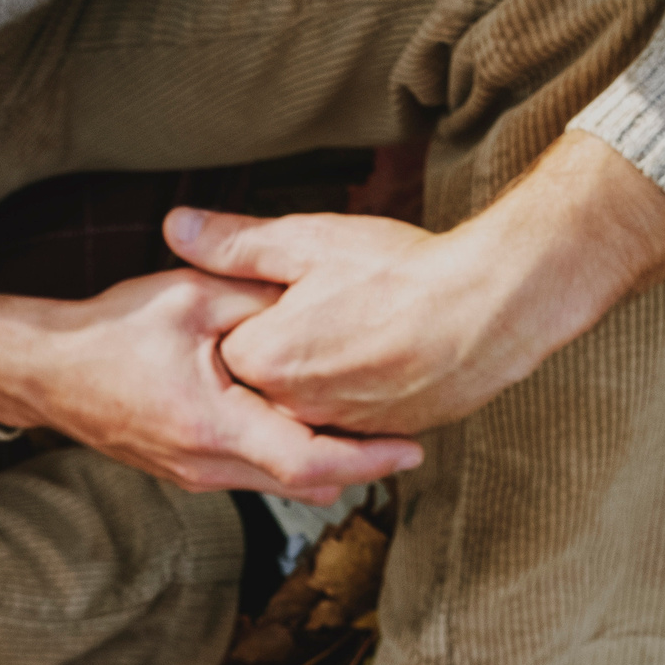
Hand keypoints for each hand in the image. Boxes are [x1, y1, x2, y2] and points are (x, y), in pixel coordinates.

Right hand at [0, 270, 422, 502]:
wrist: (44, 373)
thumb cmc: (110, 331)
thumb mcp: (189, 297)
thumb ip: (257, 299)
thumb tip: (321, 299)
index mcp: (211, 426)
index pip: (308, 463)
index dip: (367, 460)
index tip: (412, 450)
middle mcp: (204, 466)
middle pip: (305, 484)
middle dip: (359, 465)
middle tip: (408, 436)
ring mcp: (193, 476)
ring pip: (279, 484)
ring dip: (326, 463)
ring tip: (371, 431)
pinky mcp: (186, 471)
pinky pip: (252, 474)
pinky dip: (290, 457)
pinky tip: (312, 427)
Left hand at [165, 133, 664, 437]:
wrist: (490, 308)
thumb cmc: (402, 271)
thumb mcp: (310, 241)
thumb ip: (235, 242)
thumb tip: (174, 227)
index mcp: (263, 359)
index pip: (227, 344)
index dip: (255, 311)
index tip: (286, 290)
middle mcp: (292, 407)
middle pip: (264, 379)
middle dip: (284, 346)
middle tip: (332, 309)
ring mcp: (337, 428)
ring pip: (308, 402)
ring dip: (321, 374)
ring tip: (357, 331)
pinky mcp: (379, 437)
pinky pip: (350, 420)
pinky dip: (358, 394)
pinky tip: (380, 359)